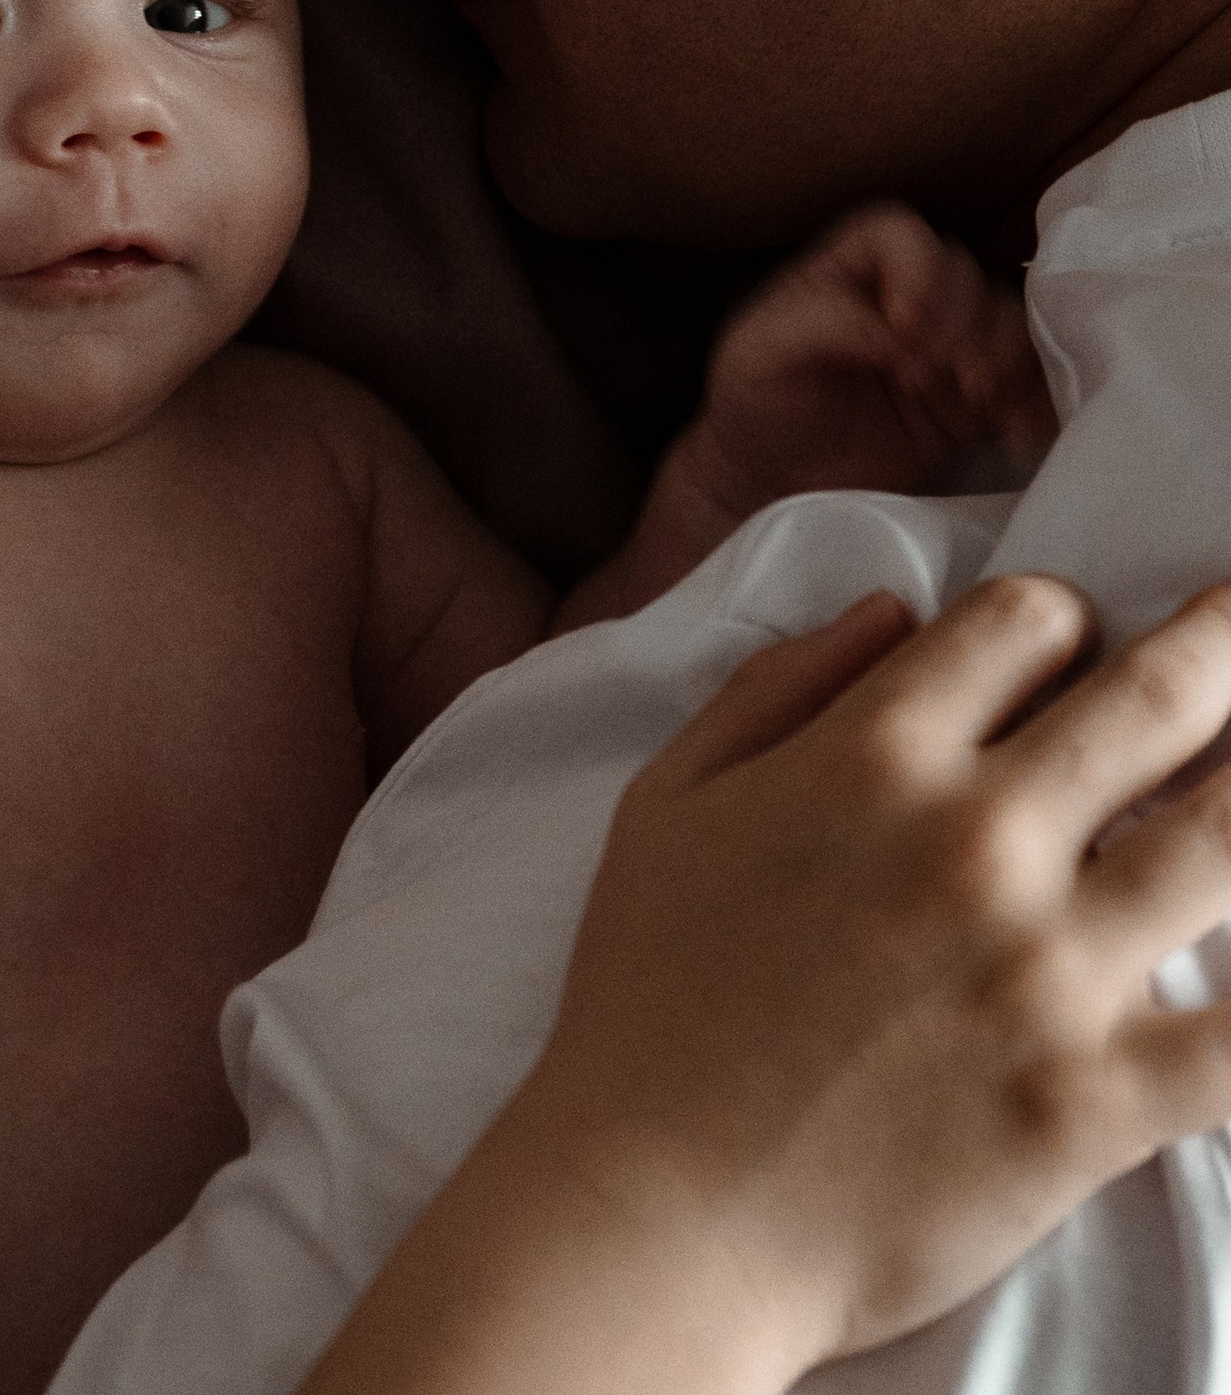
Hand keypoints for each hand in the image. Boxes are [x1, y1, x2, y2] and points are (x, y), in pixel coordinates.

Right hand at [313, 580, 1230, 1392]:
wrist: (661, 1210)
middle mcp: (976, 839)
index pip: (1024, 622)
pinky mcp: (1104, 1096)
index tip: (1076, 642)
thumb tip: (889, 610)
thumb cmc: (648, 1000)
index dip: (1061, 617)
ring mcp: (1052, 969)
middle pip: (1161, 697)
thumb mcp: (664, 802)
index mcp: (868, 756)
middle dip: (1225, 640)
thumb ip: (773, 687)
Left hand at [683, 201, 1056, 528]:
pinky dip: (1034, 403)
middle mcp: (904, 298)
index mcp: (846, 270)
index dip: (915, 272)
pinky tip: (1015, 434)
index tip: (903, 330)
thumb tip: (900, 329)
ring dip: (1008, 356)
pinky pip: (1029, 386)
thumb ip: (824, 321)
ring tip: (977, 400)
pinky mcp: (975, 403)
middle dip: (960, 324)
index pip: (898, 234)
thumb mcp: (759, 354)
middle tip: (929, 379)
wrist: (774, 488)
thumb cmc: (756, 408)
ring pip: (1009, 322)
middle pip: (964, 276)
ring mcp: (947, 348)